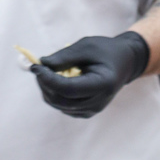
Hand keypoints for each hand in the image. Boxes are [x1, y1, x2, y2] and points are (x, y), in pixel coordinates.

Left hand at [32, 31, 149, 117]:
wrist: (123, 64)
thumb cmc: (105, 51)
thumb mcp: (86, 47)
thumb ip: (64, 57)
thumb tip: (41, 64)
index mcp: (103, 84)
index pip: (69, 89)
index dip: (49, 79)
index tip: (36, 66)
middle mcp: (98, 103)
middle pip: (61, 100)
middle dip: (45, 84)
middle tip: (38, 67)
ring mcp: (92, 110)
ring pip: (59, 105)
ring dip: (47, 89)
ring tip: (47, 71)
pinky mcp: (85, 112)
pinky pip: (63, 106)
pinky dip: (54, 94)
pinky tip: (57, 80)